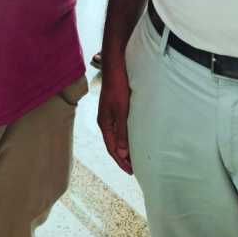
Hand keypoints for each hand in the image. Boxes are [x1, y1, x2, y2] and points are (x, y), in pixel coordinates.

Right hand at [97, 52, 132, 173]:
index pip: (112, 148)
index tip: (131, 171)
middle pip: (113, 144)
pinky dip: (125, 136)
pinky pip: (119, 127)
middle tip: (133, 168)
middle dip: (122, 157)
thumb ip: (122, 131)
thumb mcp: (121, 110)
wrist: (115, 65)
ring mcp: (110, 113)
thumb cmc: (117, 86)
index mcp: (104, 123)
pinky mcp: (116, 107)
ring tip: (133, 156)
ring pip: (116, 136)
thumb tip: (123, 153)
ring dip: (124, 147)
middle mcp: (105, 120)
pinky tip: (132, 136)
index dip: (121, 161)